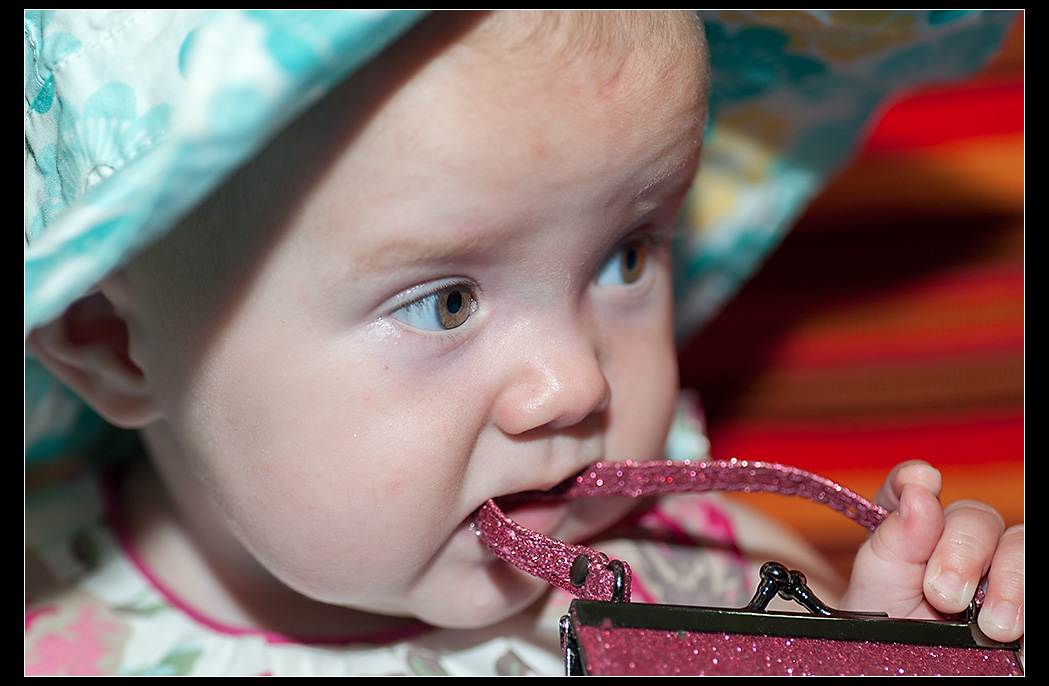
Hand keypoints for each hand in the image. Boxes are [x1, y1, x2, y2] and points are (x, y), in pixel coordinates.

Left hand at [840, 460, 1023, 643]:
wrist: (917, 674)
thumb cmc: (892, 637)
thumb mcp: (879, 594)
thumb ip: (894, 542)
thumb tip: (919, 491)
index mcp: (911, 537)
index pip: (913, 490)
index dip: (913, 480)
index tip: (919, 481)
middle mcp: (958, 546)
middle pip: (977, 517)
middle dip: (963, 550)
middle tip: (943, 595)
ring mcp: (998, 572)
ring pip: (1020, 544)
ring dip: (1011, 580)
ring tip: (994, 627)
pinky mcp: (1024, 602)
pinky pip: (1037, 578)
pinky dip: (1027, 598)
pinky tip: (1017, 627)